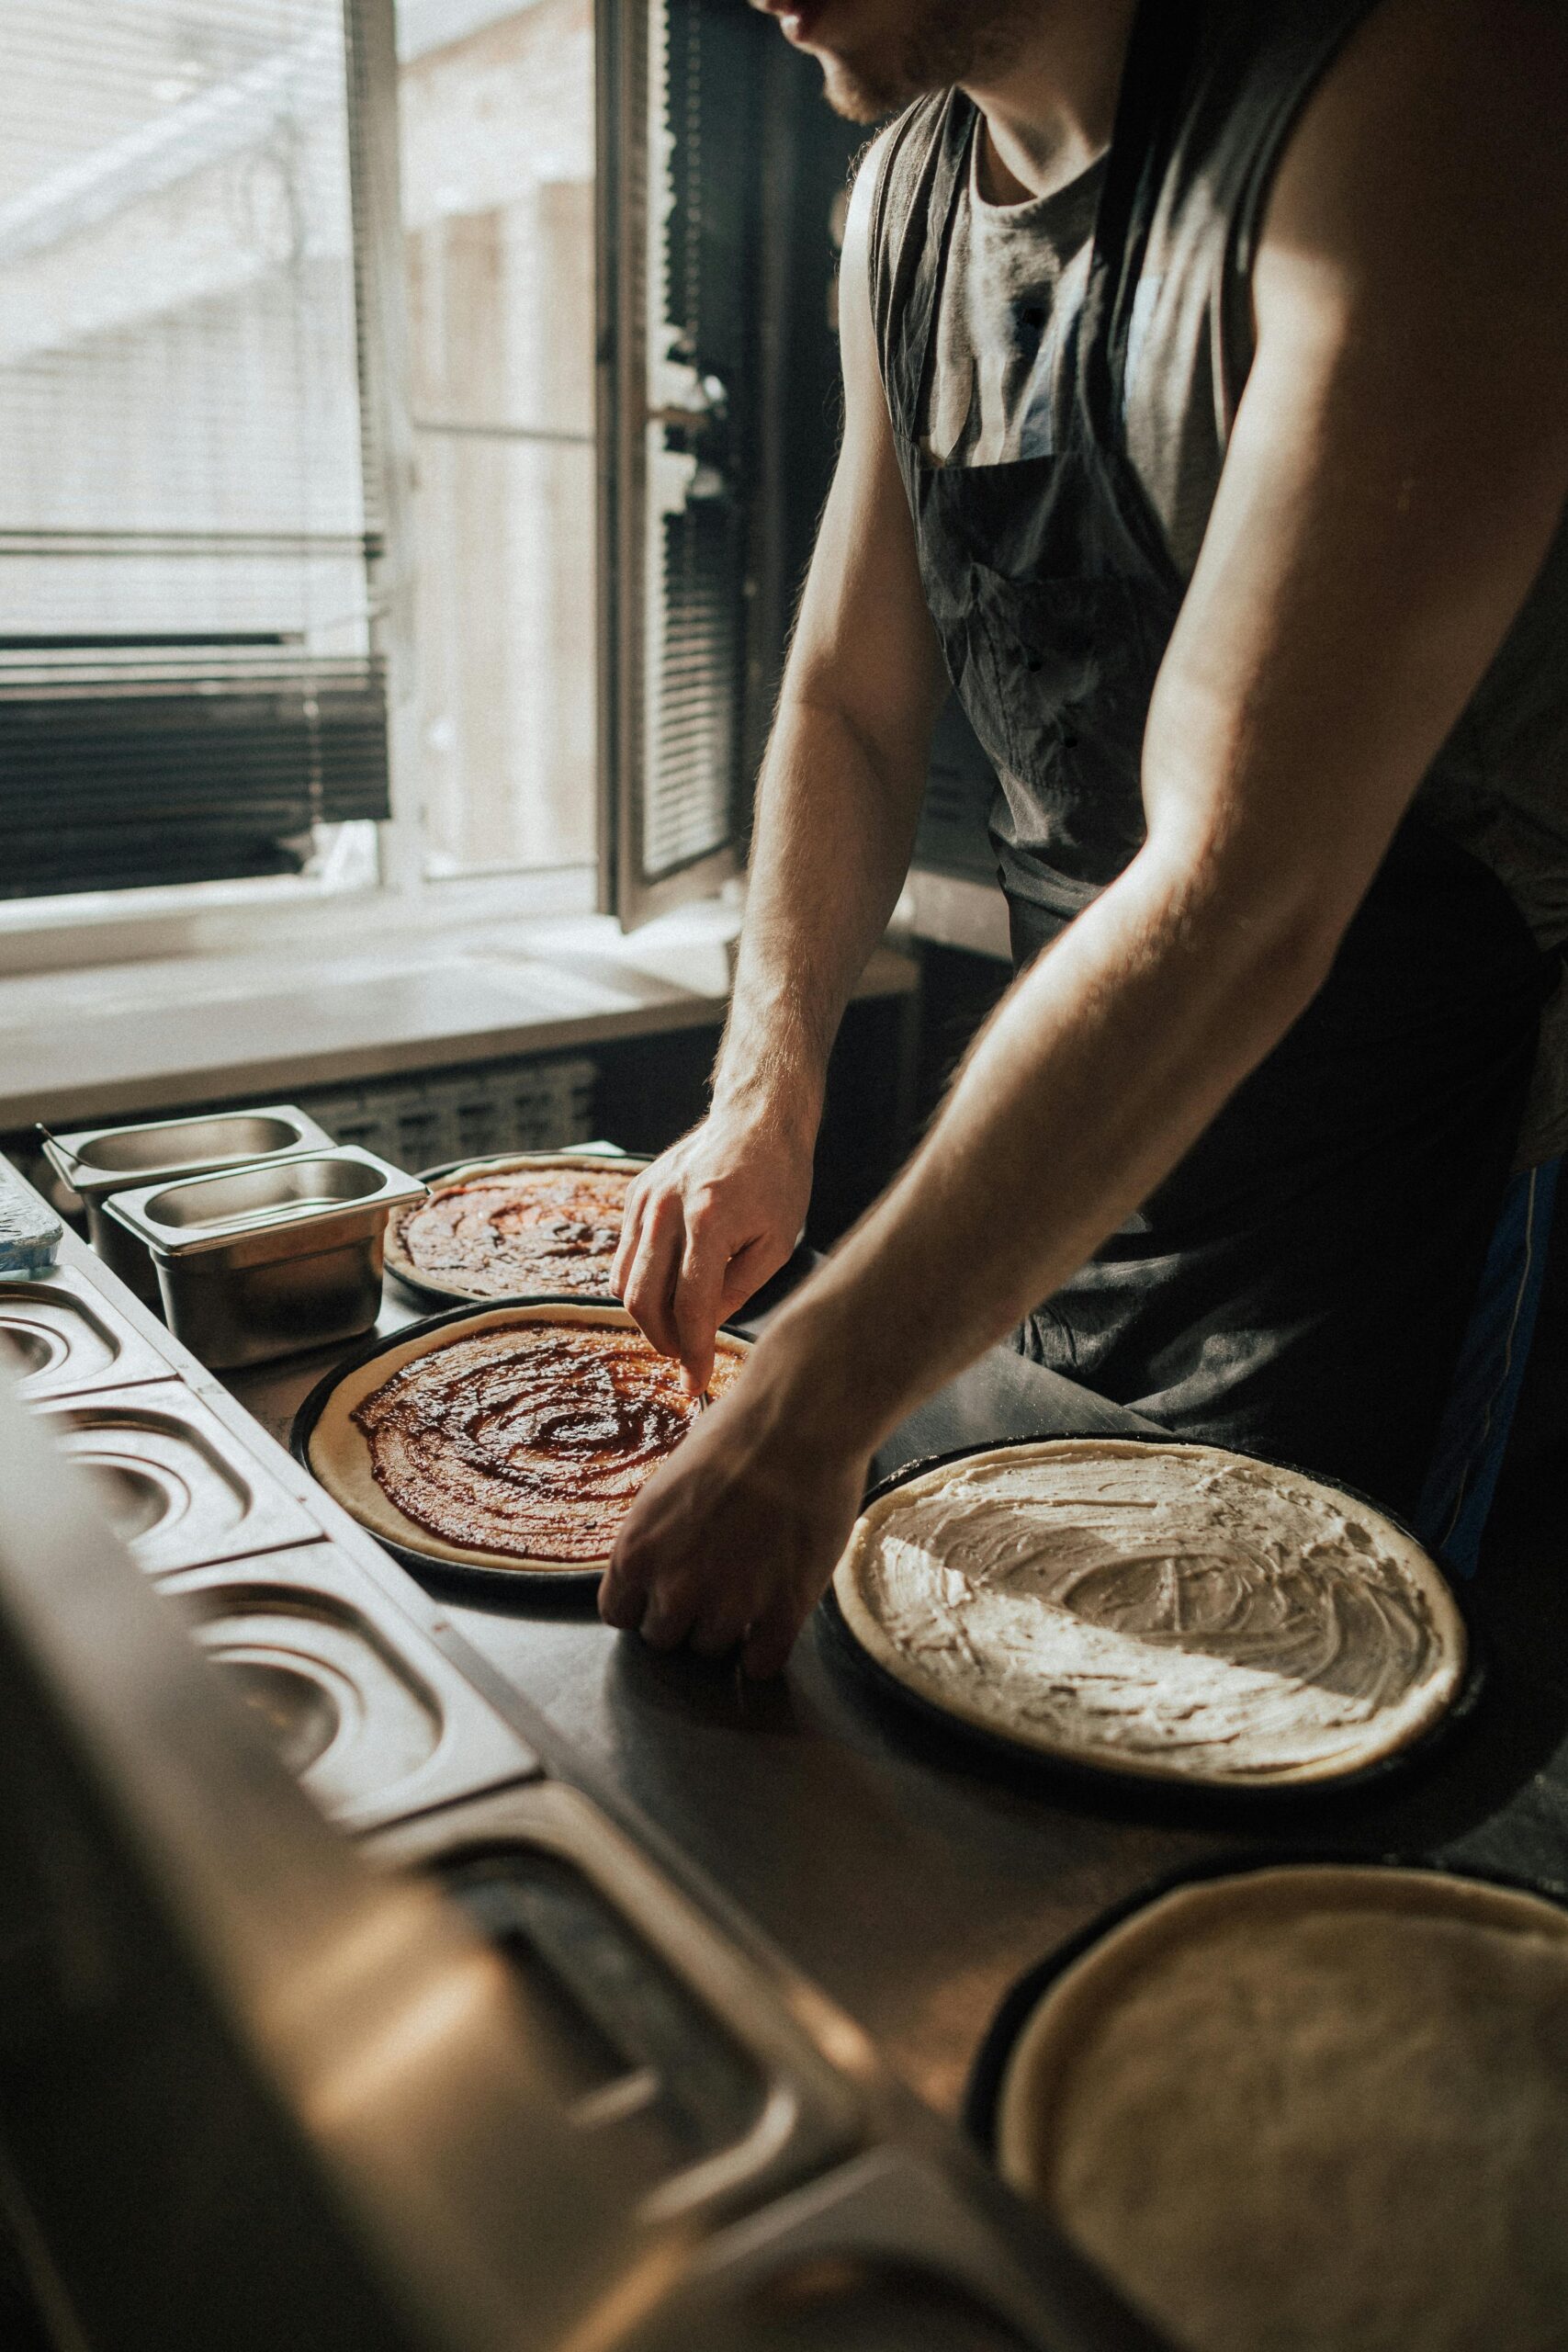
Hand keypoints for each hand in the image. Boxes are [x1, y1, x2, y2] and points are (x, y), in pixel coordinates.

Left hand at [598, 1368, 868, 1676]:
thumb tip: (663, 1566)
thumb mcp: (668, 1485)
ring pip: (712, 1651)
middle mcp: (674, 1587)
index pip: (620, 1615)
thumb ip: (659, 1537)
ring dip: (728, 1631)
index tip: (666, 1591)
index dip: (645, 1603)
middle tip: (714, 1587)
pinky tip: (775, 1620)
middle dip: (685, 1617)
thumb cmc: (736, 1435)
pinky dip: (767, 1651)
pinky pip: (763, 1665)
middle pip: (663, 1639)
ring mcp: (730, 1604)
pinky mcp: (783, 1612)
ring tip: (751, 1591)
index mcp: (637, 1551)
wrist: (799, 1423)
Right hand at [613, 1106, 815, 1392]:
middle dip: (663, 1340)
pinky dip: (641, 1283)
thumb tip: (701, 1328)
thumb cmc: (778, 1180)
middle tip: (685, 1358)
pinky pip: (625, 1256)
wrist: (756, 1117)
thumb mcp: (777, 1243)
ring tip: (679, 1327)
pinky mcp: (635, 1195)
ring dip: (648, 1317)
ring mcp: (645, 1199)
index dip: (692, 1352)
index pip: (690, 1306)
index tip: (695, 1384)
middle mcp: (667, 1209)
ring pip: (624, 1282)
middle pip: (643, 1300)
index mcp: (709, 1221)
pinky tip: (670, 1288)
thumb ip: (737, 1290)